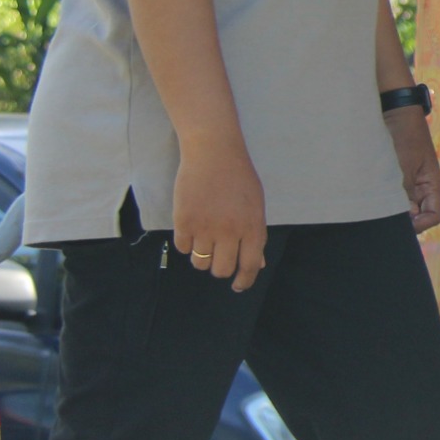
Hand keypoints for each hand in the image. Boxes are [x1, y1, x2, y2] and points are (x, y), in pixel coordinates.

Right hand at [173, 139, 267, 290]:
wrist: (213, 153)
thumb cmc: (239, 178)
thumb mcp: (255, 206)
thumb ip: (255, 235)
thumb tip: (257, 264)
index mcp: (253, 227)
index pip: (250, 266)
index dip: (244, 280)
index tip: (238, 286)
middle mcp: (230, 231)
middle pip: (222, 270)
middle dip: (220, 268)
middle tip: (219, 258)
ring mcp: (205, 227)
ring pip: (200, 263)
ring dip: (203, 258)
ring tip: (205, 241)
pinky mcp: (184, 221)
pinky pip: (183, 248)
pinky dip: (187, 243)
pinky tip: (192, 228)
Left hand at [387, 105, 439, 232]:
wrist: (393, 111)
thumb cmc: (404, 135)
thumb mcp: (405, 165)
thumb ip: (406, 191)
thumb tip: (406, 218)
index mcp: (431, 184)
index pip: (434, 215)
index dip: (420, 224)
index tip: (401, 224)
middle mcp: (420, 188)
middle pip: (417, 215)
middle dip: (403, 220)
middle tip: (383, 219)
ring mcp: (406, 183)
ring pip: (402, 207)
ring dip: (390, 209)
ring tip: (375, 208)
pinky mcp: (392, 178)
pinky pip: (391, 196)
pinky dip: (382, 200)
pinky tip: (369, 199)